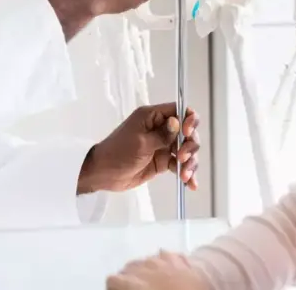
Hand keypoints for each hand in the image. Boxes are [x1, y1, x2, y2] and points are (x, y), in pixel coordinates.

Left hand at [77, 103, 199, 194]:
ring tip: (185, 175)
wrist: (104, 174)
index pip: (178, 110)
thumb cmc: (117, 153)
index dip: (188, 120)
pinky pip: (180, 165)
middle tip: (183, 157)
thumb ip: (162, 135)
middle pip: (187, 132)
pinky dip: (187, 173)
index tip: (187, 133)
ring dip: (190, 162)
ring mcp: (162, 146)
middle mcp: (160, 129)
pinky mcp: (163, 161)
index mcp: (152, 117)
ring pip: (186, 149)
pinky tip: (190, 184)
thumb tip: (178, 122)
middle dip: (190, 145)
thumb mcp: (141, 143)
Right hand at [106, 251, 208, 289]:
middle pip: (127, 268)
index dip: (115, 288)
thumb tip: (127, 285)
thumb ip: (129, 288)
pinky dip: (164, 265)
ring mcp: (163, 260)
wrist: (209, 288)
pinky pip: (166, 257)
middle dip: (129, 279)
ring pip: (146, 261)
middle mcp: (144, 266)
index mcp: (132, 282)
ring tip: (153, 285)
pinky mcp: (180, 259)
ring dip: (146, 271)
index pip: (112, 280)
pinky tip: (169, 275)